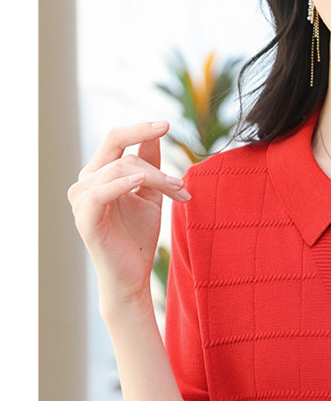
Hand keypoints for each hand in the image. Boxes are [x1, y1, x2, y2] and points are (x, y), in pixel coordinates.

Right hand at [67, 121, 190, 312]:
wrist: (132, 276)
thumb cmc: (139, 238)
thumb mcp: (150, 195)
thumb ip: (150, 166)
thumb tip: (155, 135)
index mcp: (98, 174)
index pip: (115, 139)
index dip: (139, 129)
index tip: (167, 123)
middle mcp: (84, 183)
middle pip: (117, 150)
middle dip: (150, 154)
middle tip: (180, 176)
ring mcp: (81, 200)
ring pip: (118, 169)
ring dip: (154, 178)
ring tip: (179, 192)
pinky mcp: (86, 219)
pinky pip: (101, 192)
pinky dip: (122, 183)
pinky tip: (141, 181)